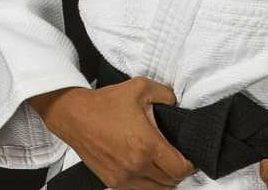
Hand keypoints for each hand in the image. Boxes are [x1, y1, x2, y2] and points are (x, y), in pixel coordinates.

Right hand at [27, 79, 195, 189]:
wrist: (76, 115)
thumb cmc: (107, 102)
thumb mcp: (141, 87)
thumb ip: (166, 95)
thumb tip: (177, 104)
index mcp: (147, 144)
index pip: (179, 168)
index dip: (190, 164)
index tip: (191, 157)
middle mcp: (136, 165)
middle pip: (170, 183)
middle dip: (178, 172)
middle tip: (178, 158)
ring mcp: (123, 177)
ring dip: (163, 180)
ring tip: (164, 164)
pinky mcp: (112, 182)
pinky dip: (147, 183)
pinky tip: (147, 168)